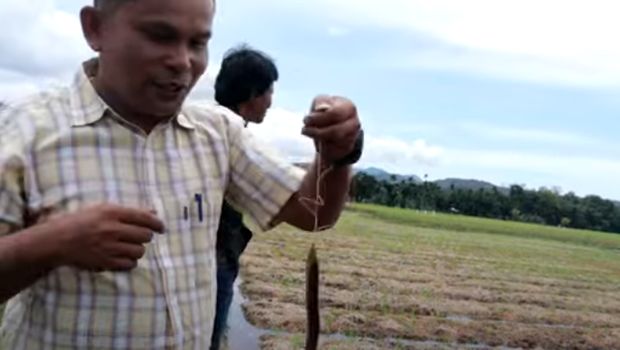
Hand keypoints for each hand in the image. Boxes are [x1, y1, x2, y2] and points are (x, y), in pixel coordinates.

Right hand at [47, 204, 163, 270]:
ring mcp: (108, 247)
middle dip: (145, 236)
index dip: (157, 223)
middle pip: (145, 236)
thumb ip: (129, 211)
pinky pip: (130, 264)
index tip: (161, 228)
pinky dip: (130, 261)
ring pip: (140, 251)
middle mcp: (111, 229)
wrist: (57, 240)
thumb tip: (154, 212)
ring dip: (138, 249)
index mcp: (112, 212)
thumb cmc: (82, 221)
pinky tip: (122, 256)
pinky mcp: (105, 262)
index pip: (144, 217)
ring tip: (129, 246)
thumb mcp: (103, 209)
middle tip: (139, 236)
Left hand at [302, 95, 360, 163]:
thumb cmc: (325, 111)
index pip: (334, 114)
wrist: (333, 126)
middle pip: (335, 132)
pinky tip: (318, 141)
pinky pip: (334, 151)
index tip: (306, 120)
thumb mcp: (320, 102)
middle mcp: (354, 122)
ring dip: (319, 139)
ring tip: (309, 134)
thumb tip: (321, 108)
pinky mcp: (348, 147)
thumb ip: (321, 102)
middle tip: (304, 130)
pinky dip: (323, 148)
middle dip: (317, 132)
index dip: (317, 118)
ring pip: (334, 143)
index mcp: (348, 107)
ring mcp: (353, 136)